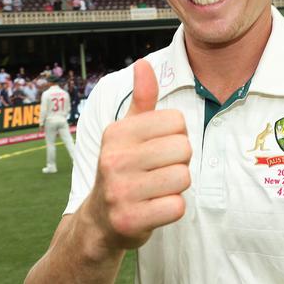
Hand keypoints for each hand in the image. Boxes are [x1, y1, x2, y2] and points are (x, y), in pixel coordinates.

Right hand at [86, 59, 191, 249]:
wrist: (100, 220)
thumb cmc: (122, 167)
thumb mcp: (127, 131)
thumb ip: (142, 98)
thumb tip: (143, 63)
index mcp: (117, 133)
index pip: (177, 121)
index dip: (176, 135)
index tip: (158, 148)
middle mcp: (114, 159)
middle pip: (184, 148)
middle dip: (180, 161)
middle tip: (159, 170)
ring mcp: (120, 191)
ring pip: (183, 177)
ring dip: (177, 186)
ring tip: (156, 188)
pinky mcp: (130, 220)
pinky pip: (177, 206)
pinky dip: (172, 208)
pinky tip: (154, 207)